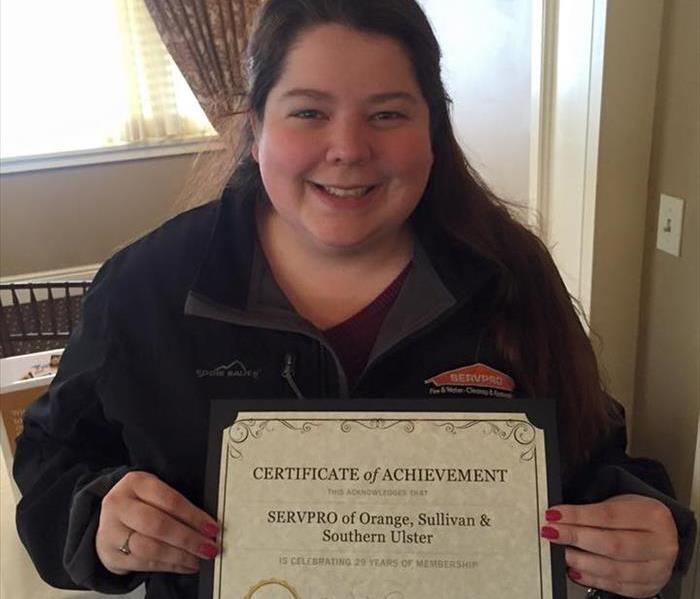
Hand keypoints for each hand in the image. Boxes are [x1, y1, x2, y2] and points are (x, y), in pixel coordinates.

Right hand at [96, 471, 219, 575]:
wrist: (109, 519)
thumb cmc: (140, 503)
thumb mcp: (154, 492)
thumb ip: (176, 504)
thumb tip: (207, 525)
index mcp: (136, 482)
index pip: (170, 500)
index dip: (194, 516)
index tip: (212, 528)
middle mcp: (119, 505)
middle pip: (158, 525)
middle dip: (188, 539)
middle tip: (209, 547)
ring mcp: (111, 531)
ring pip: (150, 548)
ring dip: (179, 556)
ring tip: (198, 559)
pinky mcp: (110, 554)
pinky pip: (144, 564)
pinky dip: (169, 566)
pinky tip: (185, 565)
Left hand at [542, 494, 677, 597]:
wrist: (661, 536)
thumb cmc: (636, 517)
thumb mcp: (621, 503)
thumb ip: (594, 512)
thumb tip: (559, 519)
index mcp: (653, 516)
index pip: (608, 515)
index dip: (578, 516)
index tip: (554, 515)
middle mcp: (660, 544)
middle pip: (613, 544)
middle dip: (577, 538)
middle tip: (552, 533)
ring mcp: (657, 569)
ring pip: (615, 569)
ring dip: (583, 562)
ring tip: (564, 554)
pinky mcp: (649, 587)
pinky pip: (617, 587)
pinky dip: (592, 579)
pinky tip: (576, 570)